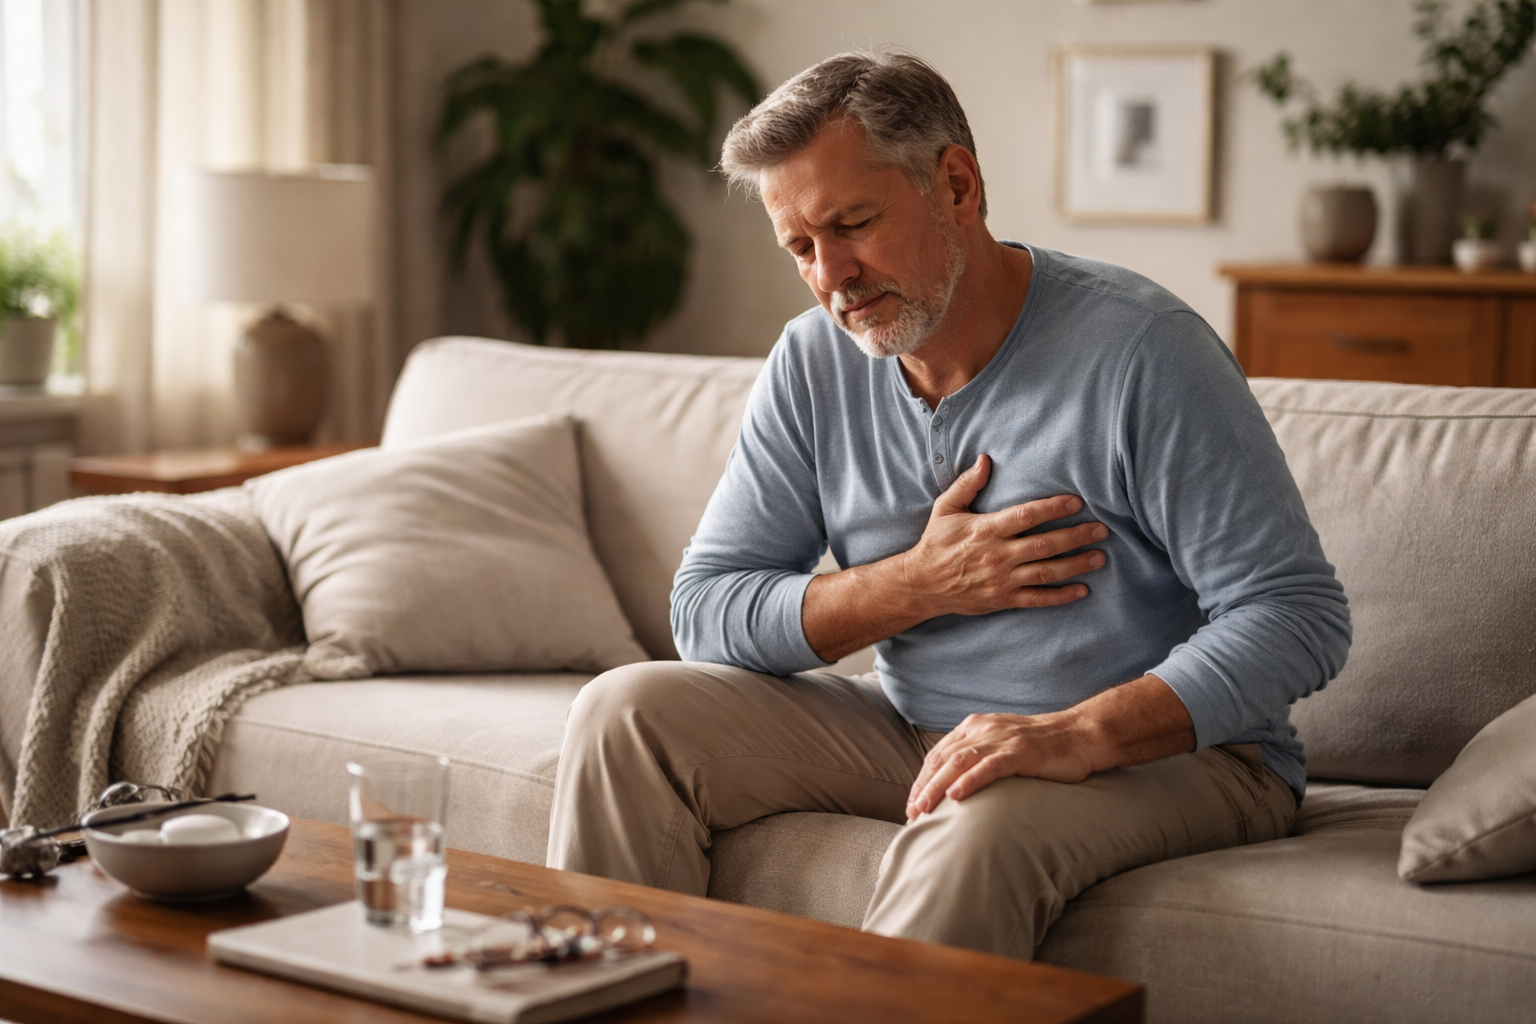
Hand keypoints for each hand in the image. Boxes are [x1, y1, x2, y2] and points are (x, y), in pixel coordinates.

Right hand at [898, 453, 1107, 619]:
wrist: (922, 584)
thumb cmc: (936, 544)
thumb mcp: (945, 509)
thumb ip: (967, 484)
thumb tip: (985, 459)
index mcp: (986, 530)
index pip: (1026, 516)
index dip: (1053, 508)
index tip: (1076, 502)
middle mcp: (998, 555)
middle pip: (1045, 545)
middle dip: (1076, 536)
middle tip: (1101, 529)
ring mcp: (1002, 580)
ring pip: (1046, 572)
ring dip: (1076, 564)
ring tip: (1100, 556)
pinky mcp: (1003, 599)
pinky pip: (1037, 599)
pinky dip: (1061, 596)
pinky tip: (1082, 589)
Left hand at [904, 675, 1197, 819]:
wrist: (1081, 735)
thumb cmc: (1043, 747)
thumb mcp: (1003, 746)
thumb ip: (979, 757)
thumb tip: (955, 786)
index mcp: (975, 727)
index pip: (939, 754)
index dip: (923, 779)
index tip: (912, 803)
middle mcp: (983, 729)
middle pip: (943, 759)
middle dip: (924, 786)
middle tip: (911, 813)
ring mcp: (1002, 739)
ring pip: (959, 762)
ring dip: (937, 787)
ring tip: (924, 808)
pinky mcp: (1020, 751)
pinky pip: (989, 766)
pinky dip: (969, 780)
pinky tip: (955, 795)